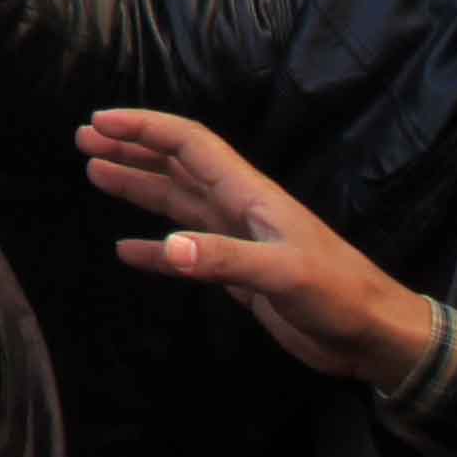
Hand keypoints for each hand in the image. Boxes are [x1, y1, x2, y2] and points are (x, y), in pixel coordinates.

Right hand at [81, 104, 437, 384]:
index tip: (100, 123)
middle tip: (84, 139)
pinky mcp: (239, 273)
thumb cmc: (337, 293)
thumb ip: (224, 259)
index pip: (189, 144)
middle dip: (132, 148)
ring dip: (137, 186)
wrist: (372, 334)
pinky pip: (186, 252)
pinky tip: (127, 250)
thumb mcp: (284, 273)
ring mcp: (237, 240)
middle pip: (176, 166)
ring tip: (94, 173)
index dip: (145, 128)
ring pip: (176, 203)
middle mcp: (238, 208)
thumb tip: (165, 247)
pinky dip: (155, 249)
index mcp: (248, 194)